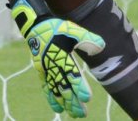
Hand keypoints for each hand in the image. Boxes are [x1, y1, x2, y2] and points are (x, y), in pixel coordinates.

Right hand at [10, 0, 105, 117]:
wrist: (36, 26)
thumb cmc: (57, 28)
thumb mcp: (73, 30)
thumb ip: (87, 38)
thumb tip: (102, 46)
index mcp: (62, 56)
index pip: (72, 75)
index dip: (79, 87)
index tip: (86, 98)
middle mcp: (53, 66)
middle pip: (64, 87)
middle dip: (73, 101)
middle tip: (83, 113)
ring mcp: (46, 70)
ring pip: (56, 90)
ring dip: (65, 103)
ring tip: (74, 114)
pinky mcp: (41, 72)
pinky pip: (46, 87)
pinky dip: (52, 98)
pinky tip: (58, 108)